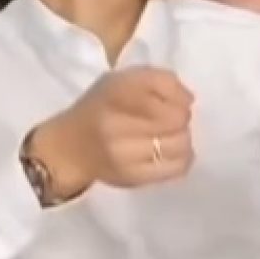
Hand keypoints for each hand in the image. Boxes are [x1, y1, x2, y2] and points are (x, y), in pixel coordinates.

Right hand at [31, 66, 193, 199]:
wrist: (69, 147)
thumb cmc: (101, 108)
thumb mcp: (121, 80)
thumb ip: (157, 80)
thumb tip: (189, 100)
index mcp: (115, 91)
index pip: (164, 86)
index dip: (179, 95)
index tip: (177, 101)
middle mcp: (116, 122)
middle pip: (175, 118)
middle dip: (182, 118)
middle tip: (174, 121)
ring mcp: (123, 154)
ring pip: (179, 145)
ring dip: (183, 138)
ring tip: (170, 136)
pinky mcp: (132, 178)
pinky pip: (175, 169)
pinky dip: (182, 159)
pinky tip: (171, 153)